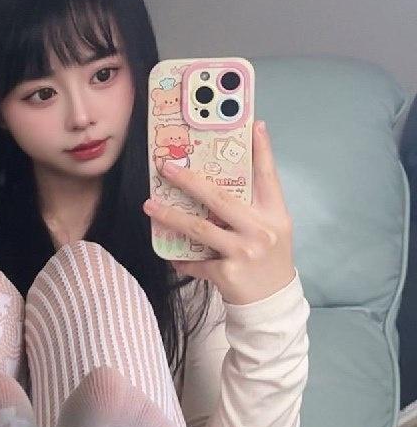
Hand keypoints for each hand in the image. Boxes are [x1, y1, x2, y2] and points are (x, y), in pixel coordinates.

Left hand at [142, 120, 295, 304]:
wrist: (273, 301)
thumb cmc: (269, 258)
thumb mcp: (272, 228)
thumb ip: (253, 205)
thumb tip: (220, 179)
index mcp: (275, 214)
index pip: (268, 176)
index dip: (262, 150)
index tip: (254, 125)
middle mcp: (260, 230)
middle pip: (220, 198)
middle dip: (189, 180)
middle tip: (166, 167)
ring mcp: (243, 252)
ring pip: (199, 228)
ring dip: (170, 216)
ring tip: (150, 205)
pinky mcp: (227, 273)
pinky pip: (196, 261)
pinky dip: (181, 258)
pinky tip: (171, 254)